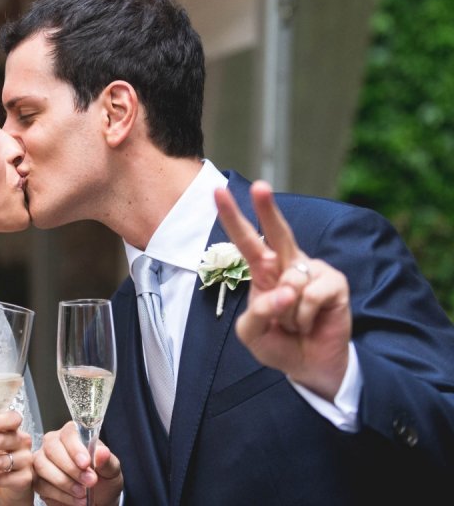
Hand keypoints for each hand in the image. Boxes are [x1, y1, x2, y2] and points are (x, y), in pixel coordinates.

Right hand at [33, 421, 121, 505]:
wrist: (98, 500)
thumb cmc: (104, 479)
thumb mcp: (111, 470)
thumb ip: (107, 461)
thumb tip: (102, 452)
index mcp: (73, 435)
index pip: (68, 433)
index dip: (75, 448)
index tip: (86, 463)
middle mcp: (54, 444)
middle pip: (51, 448)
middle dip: (70, 468)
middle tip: (89, 482)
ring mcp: (43, 461)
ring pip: (43, 466)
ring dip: (64, 482)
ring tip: (83, 494)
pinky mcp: (38, 479)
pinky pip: (40, 484)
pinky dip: (59, 495)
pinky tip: (75, 500)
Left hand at [214, 180, 351, 400]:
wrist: (310, 366)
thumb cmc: (278, 343)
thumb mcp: (253, 333)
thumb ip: (257, 313)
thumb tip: (283, 292)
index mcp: (263, 271)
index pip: (246, 240)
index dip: (233, 217)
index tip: (219, 192)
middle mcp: (287, 264)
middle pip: (277, 232)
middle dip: (268, 209)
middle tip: (260, 186)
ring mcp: (311, 270)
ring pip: (291, 279)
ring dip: (287, 312)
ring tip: (294, 323)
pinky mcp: (334, 282)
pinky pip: (311, 295)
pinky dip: (304, 316)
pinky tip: (310, 323)